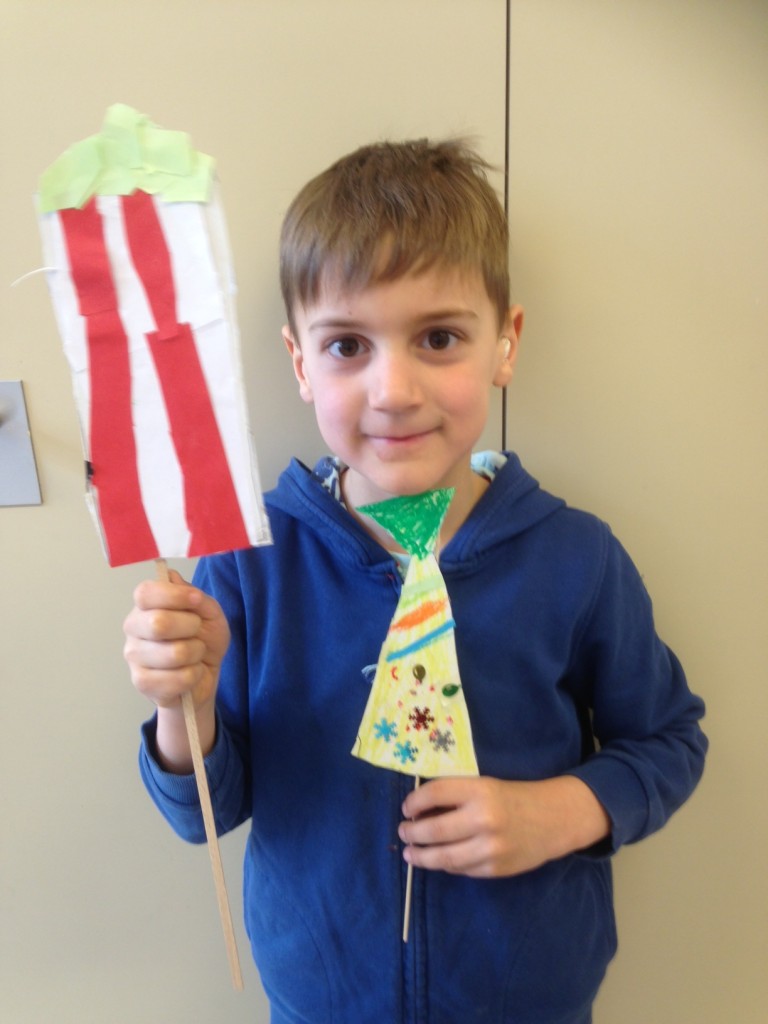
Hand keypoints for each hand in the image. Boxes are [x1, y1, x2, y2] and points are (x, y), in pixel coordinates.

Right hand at [123, 571, 229, 771]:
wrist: (204, 676)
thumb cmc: (203, 639)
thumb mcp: (209, 612)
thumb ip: (194, 596)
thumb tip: (172, 577)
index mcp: (146, 605)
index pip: (145, 593)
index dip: (174, 596)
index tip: (196, 600)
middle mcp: (133, 627)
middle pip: (158, 623)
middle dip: (191, 627)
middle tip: (197, 632)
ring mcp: (134, 656)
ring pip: (174, 653)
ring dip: (196, 653)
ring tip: (194, 655)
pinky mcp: (141, 682)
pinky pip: (178, 678)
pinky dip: (194, 675)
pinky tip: (189, 673)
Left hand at [398, 775, 610, 878]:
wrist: (553, 820)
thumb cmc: (513, 798)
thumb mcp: (485, 786)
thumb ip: (456, 796)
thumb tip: (419, 811)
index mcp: (479, 790)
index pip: (435, 793)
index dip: (414, 801)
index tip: (406, 808)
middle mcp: (483, 819)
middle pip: (434, 829)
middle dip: (412, 832)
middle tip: (403, 831)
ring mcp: (489, 848)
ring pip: (443, 857)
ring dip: (421, 856)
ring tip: (410, 853)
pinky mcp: (494, 870)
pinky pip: (460, 869)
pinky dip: (445, 865)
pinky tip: (437, 860)